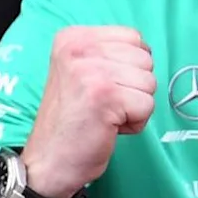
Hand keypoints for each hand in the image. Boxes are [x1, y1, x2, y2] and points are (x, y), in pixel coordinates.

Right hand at [22, 25, 153, 197]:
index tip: (100, 85)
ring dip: (134, 105)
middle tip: (103, 103)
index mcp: (71, 38)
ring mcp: (91, 71)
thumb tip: (146, 51)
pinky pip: (147, 105)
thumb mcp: (79, 71)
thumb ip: (107, 54)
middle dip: (133, 86)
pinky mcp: (105, 95)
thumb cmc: (70, 120)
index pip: (133, 37)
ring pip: (149, 82)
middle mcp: (78, 48)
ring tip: (105, 114)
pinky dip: (134, 123)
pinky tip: (108, 126)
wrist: (48, 160)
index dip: (128, 67)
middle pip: (145, 59)